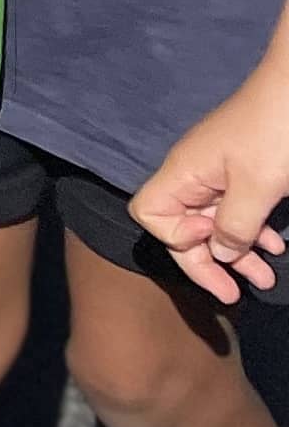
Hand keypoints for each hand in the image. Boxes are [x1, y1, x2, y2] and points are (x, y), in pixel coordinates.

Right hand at [135, 62, 288, 302]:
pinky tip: (275, 245)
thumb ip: (235, 226)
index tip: (215, 245)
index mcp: (184, 172)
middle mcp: (193, 173)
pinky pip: (235, 208)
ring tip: (266, 278)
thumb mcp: (257, 186)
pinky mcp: (241, 170)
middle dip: (209, 261)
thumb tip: (221, 254)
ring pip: (214, 221)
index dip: (178, 238)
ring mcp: (217, 171)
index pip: (151, 214)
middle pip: (182, 225)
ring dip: (237, 252)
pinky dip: (251, 230)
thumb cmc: (273, 135)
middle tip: (237, 292)